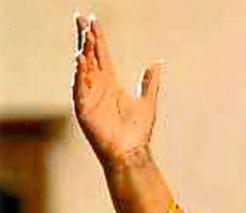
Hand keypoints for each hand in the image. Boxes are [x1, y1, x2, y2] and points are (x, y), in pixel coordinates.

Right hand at [72, 15, 161, 168]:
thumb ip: (150, 81)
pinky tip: (81, 59)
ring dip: (83, 51)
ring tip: (85, 35)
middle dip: (85, 38)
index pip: (101, 54)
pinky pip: (80, 87)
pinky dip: (80, 73)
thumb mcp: (147, 101)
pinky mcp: (83, 108)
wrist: (131, 152)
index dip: (97, 38)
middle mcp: (97, 86)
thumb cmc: (138, 131)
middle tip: (81, 18)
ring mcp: (89, 95)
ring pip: (83, 68)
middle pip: (89, 56)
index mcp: (110, 82)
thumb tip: (157, 62)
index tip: (92, 20)